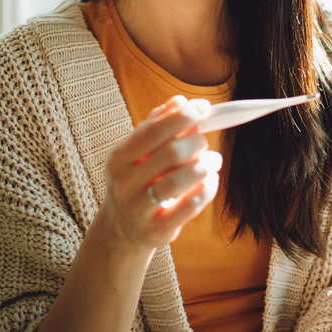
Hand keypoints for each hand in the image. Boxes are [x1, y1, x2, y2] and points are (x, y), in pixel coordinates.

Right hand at [97, 95, 221, 252]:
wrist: (121, 229)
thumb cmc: (136, 180)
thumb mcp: (138, 152)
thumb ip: (158, 125)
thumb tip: (180, 101)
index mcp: (119, 157)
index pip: (152, 131)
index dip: (182, 116)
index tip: (203, 107)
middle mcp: (124, 183)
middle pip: (170, 153)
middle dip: (196, 142)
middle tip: (204, 142)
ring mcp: (138, 209)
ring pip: (178, 181)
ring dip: (205, 165)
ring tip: (213, 161)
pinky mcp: (156, 230)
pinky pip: (189, 207)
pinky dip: (206, 189)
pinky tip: (211, 180)